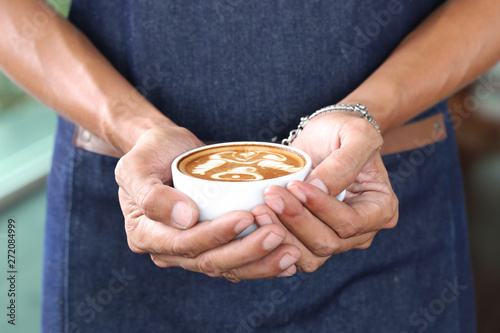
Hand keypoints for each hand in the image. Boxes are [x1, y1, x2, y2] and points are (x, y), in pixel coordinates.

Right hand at [115, 125, 300, 280]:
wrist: (165, 150)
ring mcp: (191, 251)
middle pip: (210, 262)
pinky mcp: (211, 245)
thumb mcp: (136, 165)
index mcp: (146, 235)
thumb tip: (185, 219)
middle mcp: (168, 250)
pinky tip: (286, 261)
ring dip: (260, 263)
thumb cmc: (150, 152)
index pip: (184, 244)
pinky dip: (261, 264)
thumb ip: (151, 194)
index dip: (216, 235)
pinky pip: (236, 262)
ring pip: (227, 267)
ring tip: (291, 252)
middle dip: (247, 251)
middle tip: (279, 234)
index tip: (245, 216)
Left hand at [252, 111, 397, 272]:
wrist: (325, 134)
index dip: (321, 208)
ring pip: (310, 256)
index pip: (350, 222)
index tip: (295, 185)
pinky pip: (293, 253)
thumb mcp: (356, 134)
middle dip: (297, 221)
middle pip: (328, 243)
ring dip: (282, 235)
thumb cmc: (345, 130)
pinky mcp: (311, 239)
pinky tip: (259, 221)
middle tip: (271, 196)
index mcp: (381, 209)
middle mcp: (361, 231)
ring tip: (260, 209)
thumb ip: (344, 163)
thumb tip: (319, 188)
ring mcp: (336, 238)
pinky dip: (275, 241)